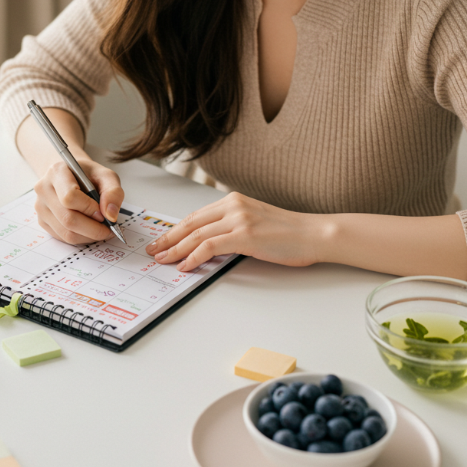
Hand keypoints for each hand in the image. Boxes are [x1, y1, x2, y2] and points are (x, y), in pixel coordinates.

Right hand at [34, 156, 123, 244]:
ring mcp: (40, 207)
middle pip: (67, 218)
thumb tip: (111, 215)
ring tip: (101, 229)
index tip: (104, 214)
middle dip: (93, 228)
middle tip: (108, 228)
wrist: (72, 175)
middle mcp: (44, 189)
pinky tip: (90, 230)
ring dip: (88, 236)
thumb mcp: (106, 176)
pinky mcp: (42, 221)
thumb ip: (113, 192)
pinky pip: (63, 237)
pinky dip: (81, 238)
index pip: (70, 197)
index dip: (89, 209)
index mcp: (57, 172)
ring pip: (65, 232)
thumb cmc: (88, 175)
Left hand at [144, 192, 320, 270]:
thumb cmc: (289, 233)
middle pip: (190, 223)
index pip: (196, 216)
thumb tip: (210, 244)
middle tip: (153, 250)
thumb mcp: (255, 223)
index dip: (176, 229)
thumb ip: (232, 227)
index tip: (163, 239)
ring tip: (163, 260)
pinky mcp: (244, 235)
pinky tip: (185, 266)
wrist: (313, 233)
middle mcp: (232, 205)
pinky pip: (209, 246)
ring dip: (175, 249)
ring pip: (196, 235)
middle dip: (168, 238)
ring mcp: (238, 219)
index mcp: (233, 200)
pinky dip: (194, 257)